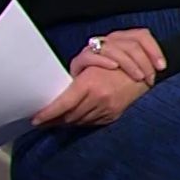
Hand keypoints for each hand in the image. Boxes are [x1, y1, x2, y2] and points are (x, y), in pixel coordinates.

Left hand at [33, 66, 150, 127]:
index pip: (62, 106)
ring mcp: (107, 109)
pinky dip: (82, 121)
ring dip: (68, 121)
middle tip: (43, 120)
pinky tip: (75, 118)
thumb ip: (74, 78)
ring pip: (80, 121)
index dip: (47, 114)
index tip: (35, 119)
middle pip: (70, 116)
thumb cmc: (116, 57)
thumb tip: (58, 94)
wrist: (144, 67)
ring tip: (56, 120)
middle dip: (55, 119)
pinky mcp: (114, 114)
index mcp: (89, 84)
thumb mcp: (90, 61)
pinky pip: (93, 122)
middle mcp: (98, 99)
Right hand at [70, 27, 166, 84]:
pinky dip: (102, 60)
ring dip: (129, 63)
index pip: (142, 35)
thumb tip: (161, 68)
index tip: (161, 67)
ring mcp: (93, 50)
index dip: (154, 49)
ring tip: (137, 77)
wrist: (83, 95)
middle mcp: (109, 41)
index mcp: (123, 40)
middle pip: (131, 43)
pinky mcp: (79, 62)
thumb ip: (143, 68)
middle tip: (149, 79)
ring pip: (113, 48)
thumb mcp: (132, 75)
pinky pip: (90, 55)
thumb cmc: (110, 84)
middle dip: (144, 62)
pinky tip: (113, 67)